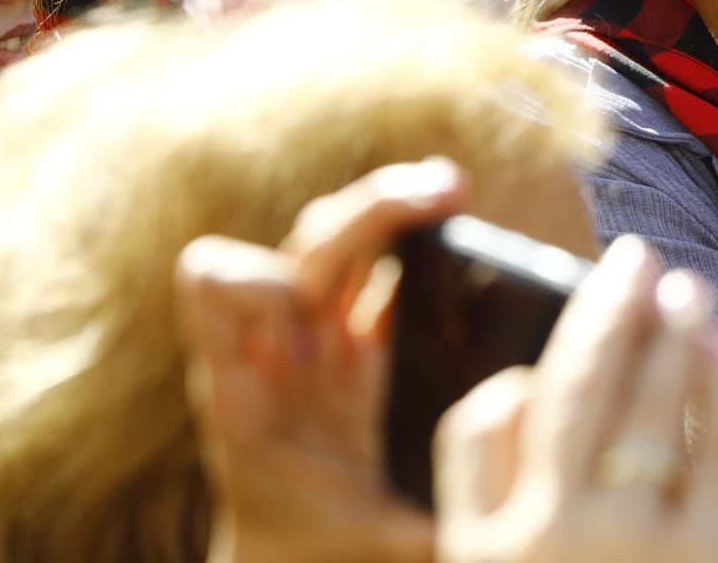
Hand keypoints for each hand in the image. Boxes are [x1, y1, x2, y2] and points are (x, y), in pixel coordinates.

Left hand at [176, 159, 469, 562]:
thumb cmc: (325, 557)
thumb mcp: (373, 542)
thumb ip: (431, 513)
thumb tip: (502, 489)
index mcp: (250, 392)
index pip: (216, 288)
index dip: (259, 285)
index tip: (309, 325)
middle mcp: (281, 348)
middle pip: (308, 238)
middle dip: (372, 208)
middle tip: (447, 194)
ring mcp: (322, 336)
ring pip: (344, 233)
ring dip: (393, 206)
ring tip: (454, 192)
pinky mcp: (364, 340)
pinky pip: (382, 266)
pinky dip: (414, 242)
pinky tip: (460, 232)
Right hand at [435, 237, 717, 562]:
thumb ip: (512, 518)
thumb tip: (531, 397)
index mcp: (478, 555)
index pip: (479, 429)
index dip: (511, 382)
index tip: (541, 365)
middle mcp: (544, 536)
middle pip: (570, 391)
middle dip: (605, 310)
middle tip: (635, 256)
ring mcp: (627, 540)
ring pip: (645, 403)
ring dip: (670, 329)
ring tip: (688, 286)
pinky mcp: (709, 551)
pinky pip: (717, 443)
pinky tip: (716, 347)